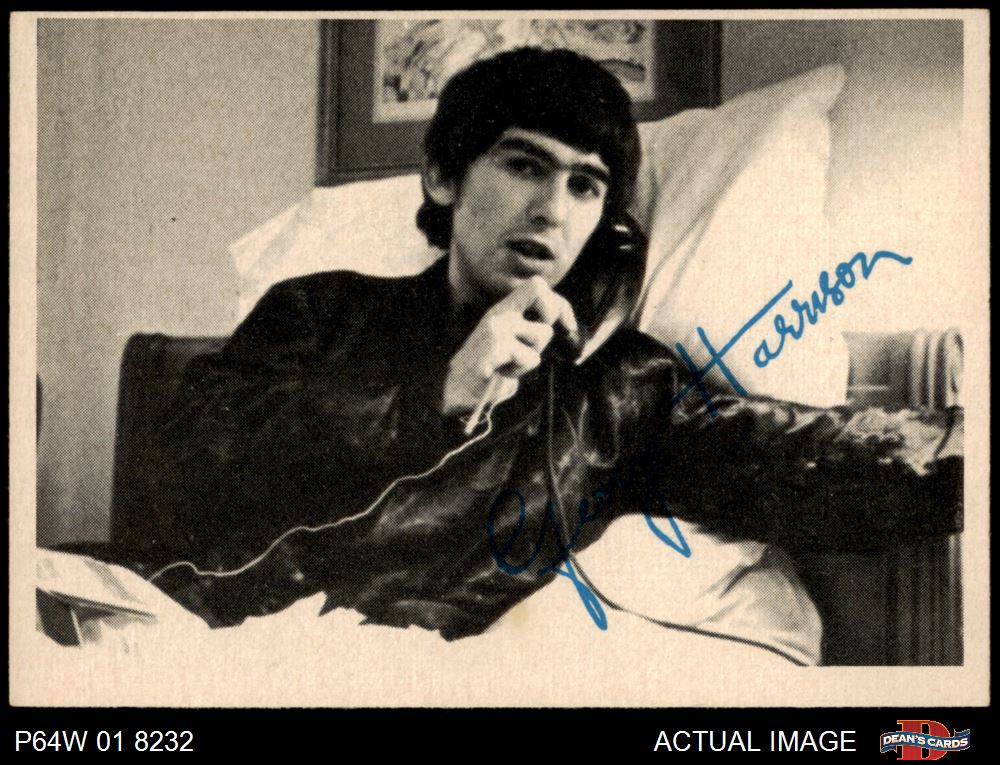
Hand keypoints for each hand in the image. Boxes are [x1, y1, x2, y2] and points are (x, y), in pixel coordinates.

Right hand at [442, 276, 578, 418]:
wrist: (457, 390)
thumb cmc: (491, 369)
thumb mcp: (514, 341)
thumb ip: (531, 327)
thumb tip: (565, 321)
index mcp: (504, 309)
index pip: (537, 286)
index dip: (559, 305)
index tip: (569, 326)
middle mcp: (499, 312)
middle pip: (538, 288)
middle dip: (550, 313)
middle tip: (534, 341)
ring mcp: (496, 327)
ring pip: (542, 333)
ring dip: (532, 355)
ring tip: (509, 363)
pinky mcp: (495, 345)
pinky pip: (530, 357)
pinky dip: (519, 370)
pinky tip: (500, 371)